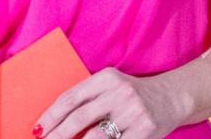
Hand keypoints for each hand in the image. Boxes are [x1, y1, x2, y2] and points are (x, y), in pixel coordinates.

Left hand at [33, 67, 185, 138]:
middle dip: (58, 135)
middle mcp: (119, 92)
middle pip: (79, 117)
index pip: (71, 97)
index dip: (52, 115)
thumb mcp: (111, 86)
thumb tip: (56, 121)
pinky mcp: (145, 130)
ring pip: (95, 137)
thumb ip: (89, 98)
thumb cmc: (133, 94)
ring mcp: (133, 112)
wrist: (173, 96)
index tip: (37, 129)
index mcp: (106, 78)